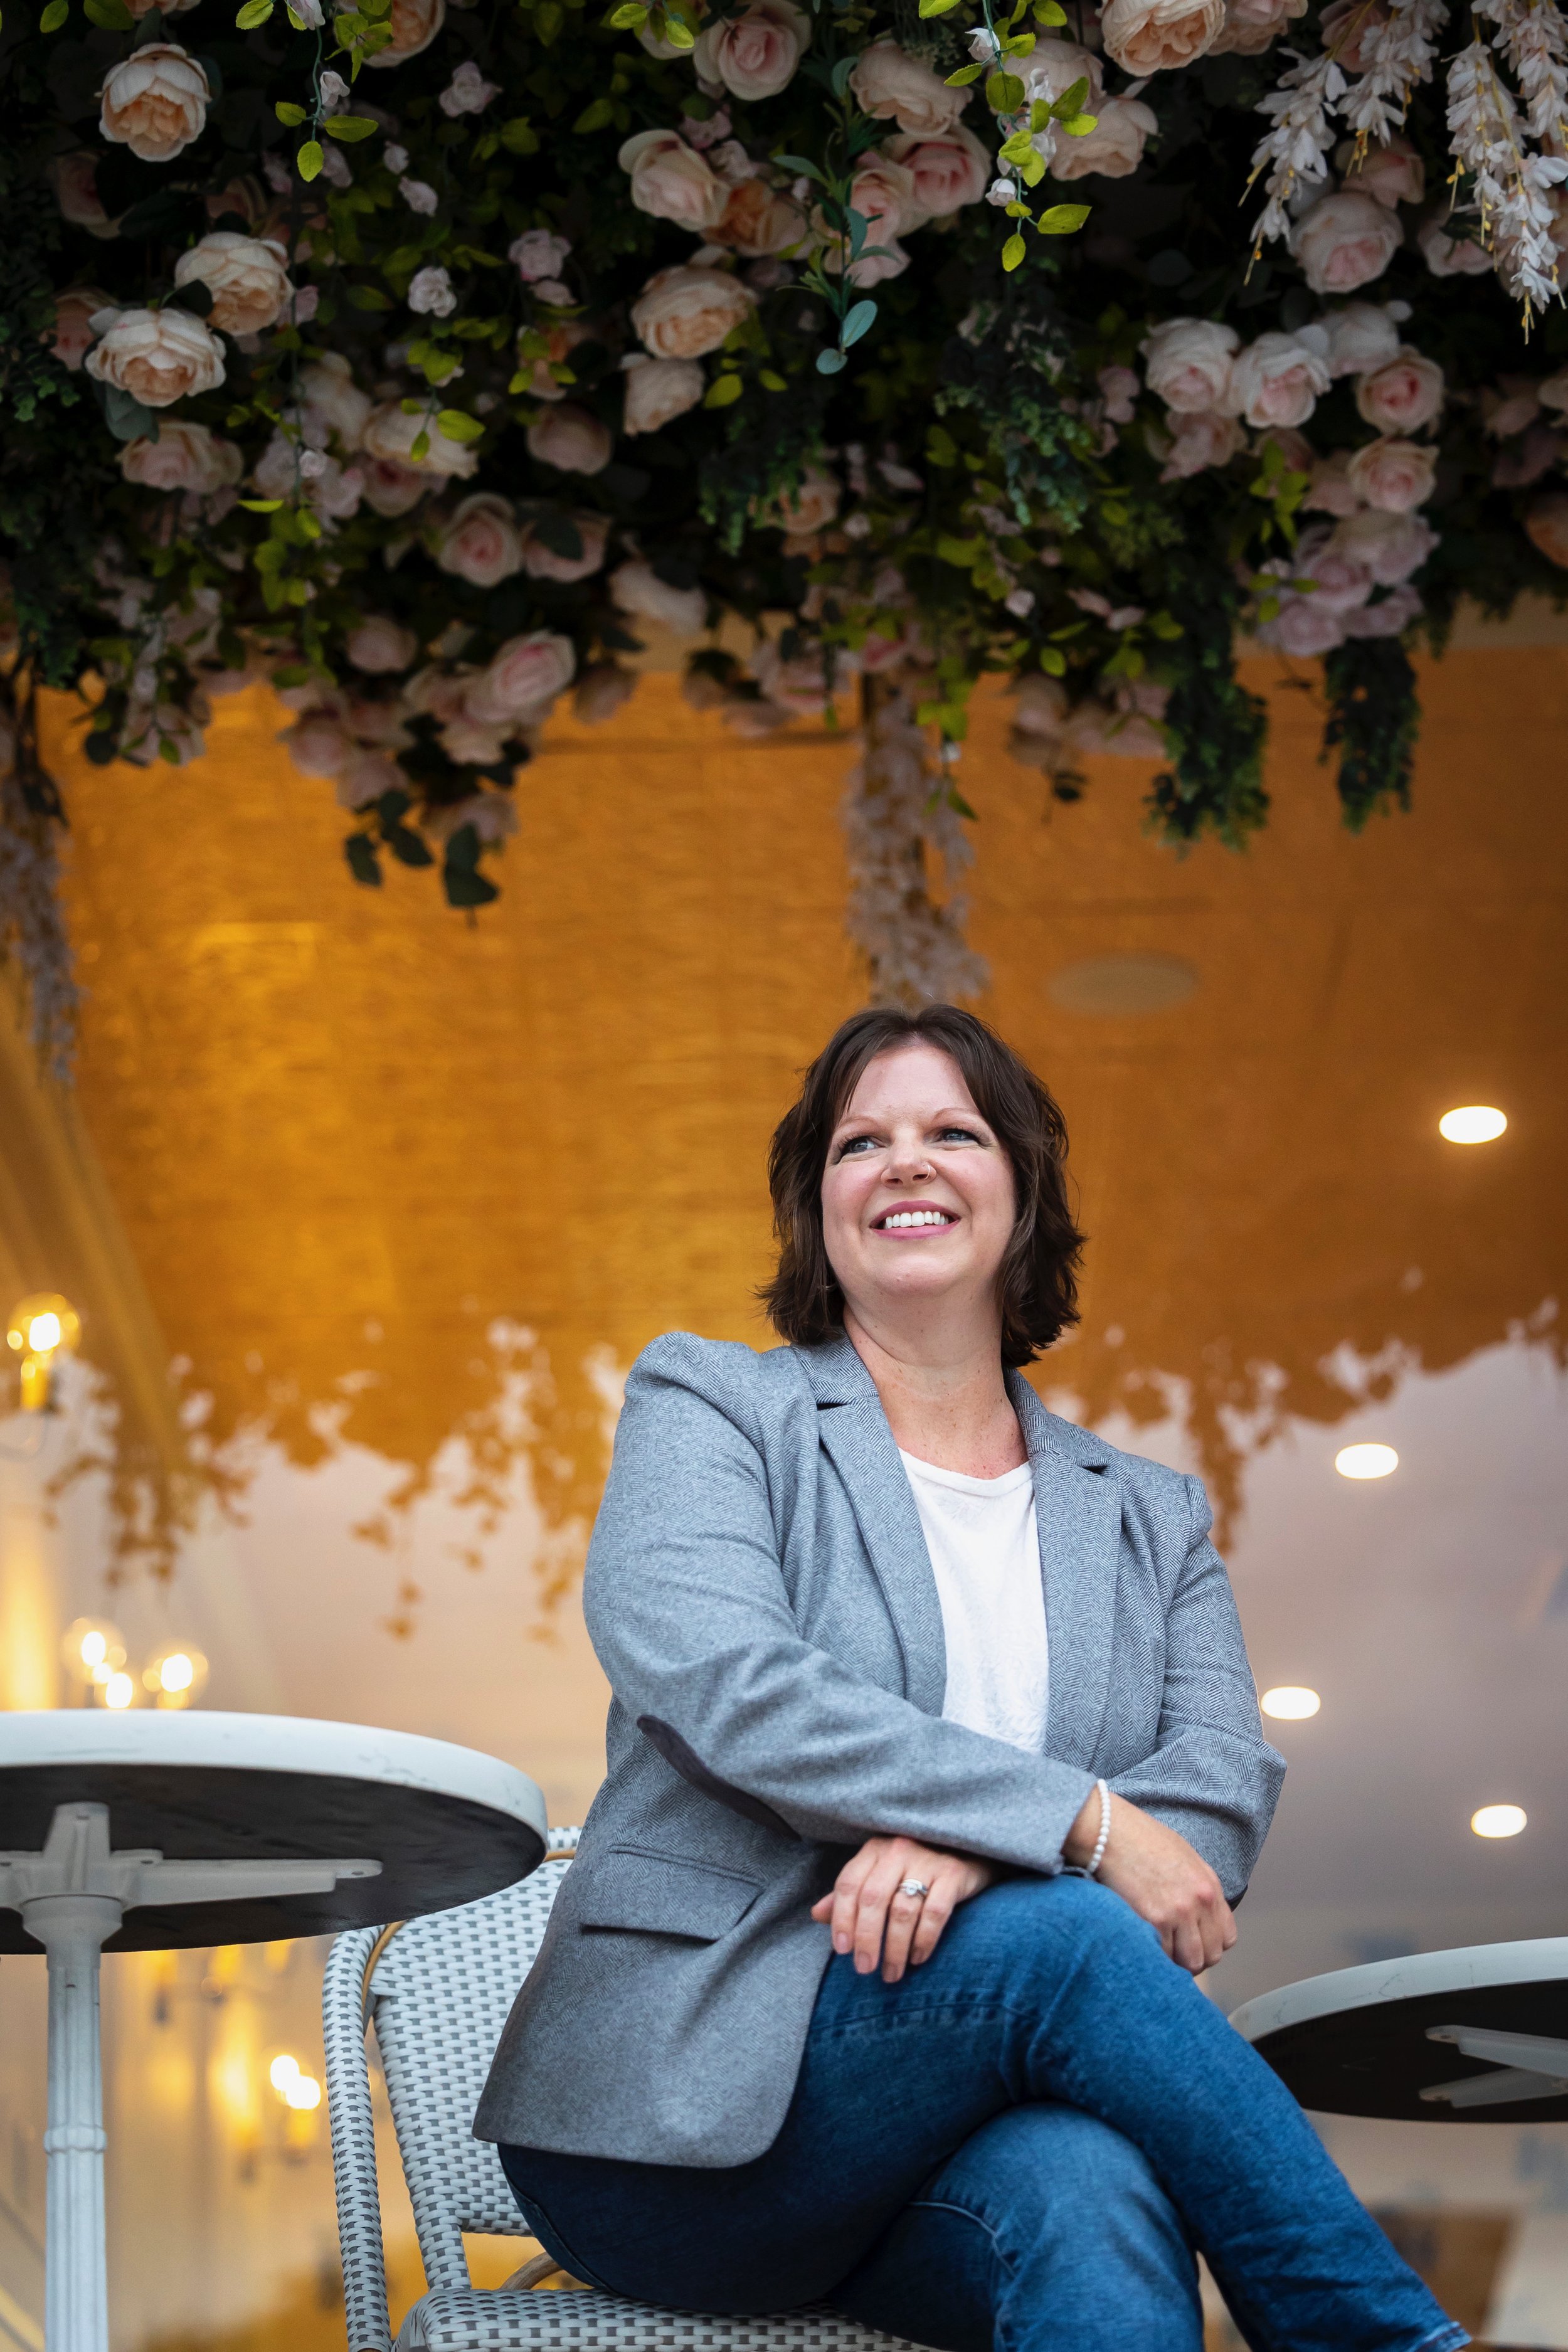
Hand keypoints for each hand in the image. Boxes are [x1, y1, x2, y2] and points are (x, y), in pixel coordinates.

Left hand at [810, 1835, 996, 1982]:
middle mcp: (898, 1850)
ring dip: (895, 1949)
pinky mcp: (954, 1874)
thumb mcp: (880, 1872)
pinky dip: (923, 1940)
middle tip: (865, 1969)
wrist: (967, 1848)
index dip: (841, 1919)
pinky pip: (935, 1913)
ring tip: (892, 1973)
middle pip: (873, 1899)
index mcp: (874, 1849)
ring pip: (903, 1911)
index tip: (841, 1951)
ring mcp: (927, 1860)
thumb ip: (851, 1893)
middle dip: (867, 1939)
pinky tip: (917, 1958)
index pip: (849, 1884)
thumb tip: (817, 1914)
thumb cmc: (915, 1866)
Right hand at [1067, 1790, 1235, 1974]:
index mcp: (1209, 1885)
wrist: (1109, 1831)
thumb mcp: (1183, 1858)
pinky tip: (1143, 1942)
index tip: (1193, 1945)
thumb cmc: (1140, 1840)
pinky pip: (1163, 1956)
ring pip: (1189, 1962)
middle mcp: (1200, 1900)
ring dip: (1174, 1962)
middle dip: (1192, 1959)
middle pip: (1210, 1956)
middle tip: (1173, 1953)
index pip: (1227, 1937)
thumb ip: (1197, 1888)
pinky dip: (1154, 1955)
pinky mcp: (1154, 1920)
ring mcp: (1179, 1912)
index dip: (1209, 1946)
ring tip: (1158, 1951)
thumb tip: (1199, 1917)